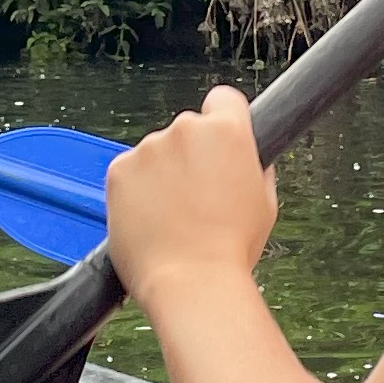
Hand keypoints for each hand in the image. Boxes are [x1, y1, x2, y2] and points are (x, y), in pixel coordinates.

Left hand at [103, 87, 278, 314]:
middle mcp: (185, 129)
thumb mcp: (265, 204)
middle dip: (191, 155)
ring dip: (162, 174)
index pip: (224, 99)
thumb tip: (247, 159)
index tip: (218, 142)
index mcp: (228, 131)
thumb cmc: (231, 250)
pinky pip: (129, 172)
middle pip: (188, 130)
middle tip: (198, 197)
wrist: (191, 283)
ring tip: (173, 218)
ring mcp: (148, 148)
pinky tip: (150, 219)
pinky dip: (136, 191)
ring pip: (156, 153)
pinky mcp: (118, 169)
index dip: (224, 119)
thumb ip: (255, 168)